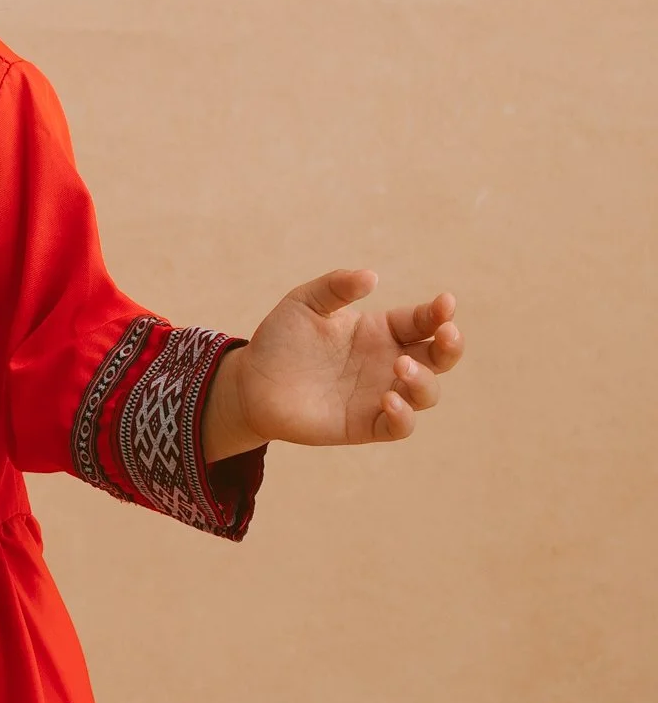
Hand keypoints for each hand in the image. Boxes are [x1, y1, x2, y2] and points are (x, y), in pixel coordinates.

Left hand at [204, 270, 463, 456]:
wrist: (251, 382)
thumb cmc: (281, 339)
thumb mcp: (305, 302)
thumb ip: (336, 286)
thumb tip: (371, 277)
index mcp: (382, 330)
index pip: (423, 321)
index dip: (439, 313)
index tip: (445, 303)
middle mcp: (388, 362)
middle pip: (439, 358)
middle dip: (451, 345)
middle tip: (445, 333)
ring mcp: (380, 395)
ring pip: (426, 393)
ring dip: (424, 380)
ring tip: (401, 365)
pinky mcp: (365, 425)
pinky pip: (399, 426)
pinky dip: (404, 415)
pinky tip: (389, 399)